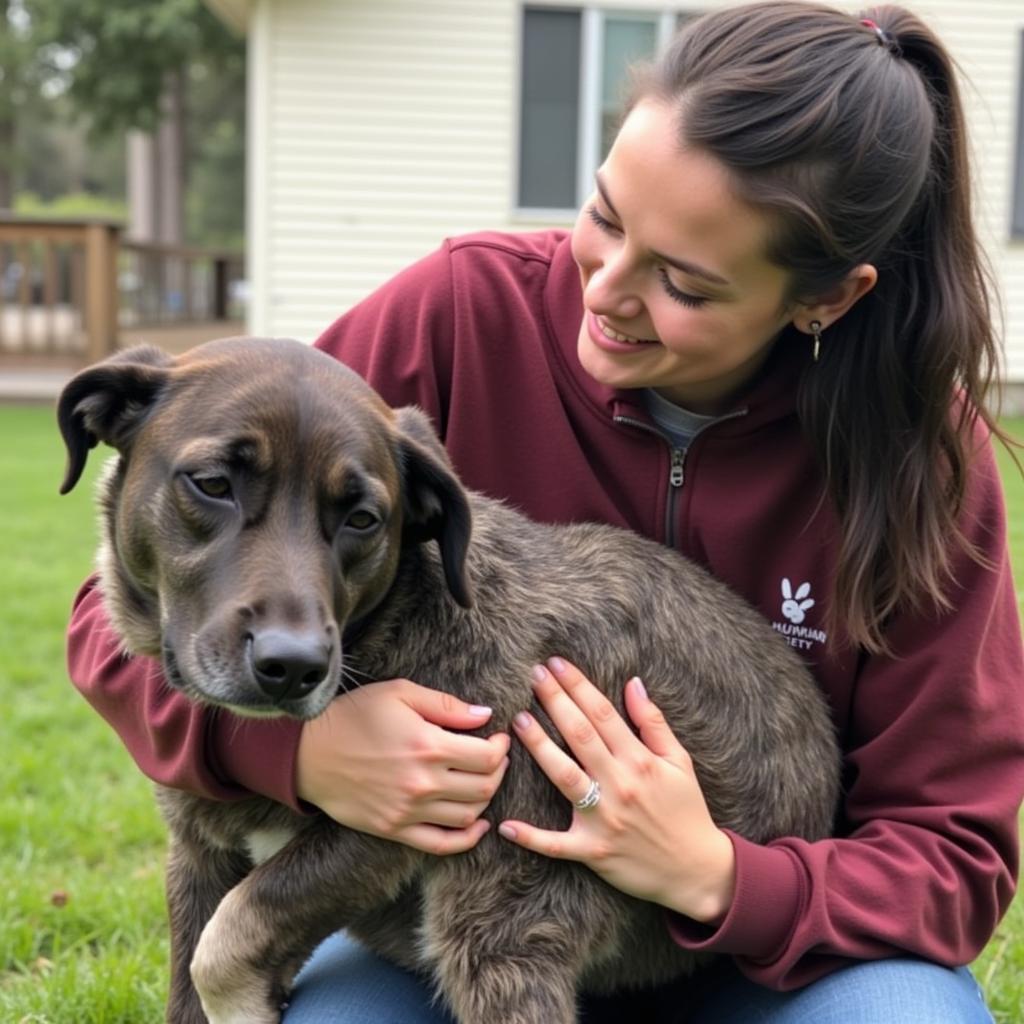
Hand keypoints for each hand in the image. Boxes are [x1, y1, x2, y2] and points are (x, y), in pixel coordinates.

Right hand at [296, 679, 509, 854]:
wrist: (308, 753)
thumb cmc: (354, 715)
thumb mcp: (400, 693)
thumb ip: (446, 705)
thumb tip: (485, 715)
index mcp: (428, 745)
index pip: (487, 756)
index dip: (502, 747)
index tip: (499, 737)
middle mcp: (422, 782)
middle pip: (484, 786)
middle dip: (498, 770)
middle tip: (495, 757)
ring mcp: (409, 810)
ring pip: (469, 815)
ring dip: (486, 799)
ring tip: (482, 781)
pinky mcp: (394, 829)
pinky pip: (442, 844)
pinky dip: (467, 838)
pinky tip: (477, 824)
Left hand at [498, 658, 735, 923]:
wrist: (698, 871)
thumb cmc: (687, 810)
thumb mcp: (679, 762)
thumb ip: (653, 722)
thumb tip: (632, 683)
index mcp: (640, 761)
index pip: (603, 714)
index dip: (578, 685)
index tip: (556, 664)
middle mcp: (620, 785)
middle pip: (581, 736)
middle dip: (555, 702)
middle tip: (533, 675)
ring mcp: (604, 819)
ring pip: (565, 777)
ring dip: (539, 748)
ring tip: (519, 721)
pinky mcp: (594, 851)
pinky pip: (556, 845)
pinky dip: (531, 837)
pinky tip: (506, 825)